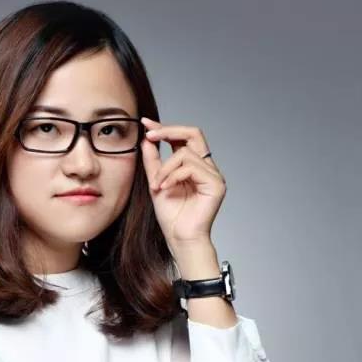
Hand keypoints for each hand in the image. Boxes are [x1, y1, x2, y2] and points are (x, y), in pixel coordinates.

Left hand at [140, 118, 226, 247]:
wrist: (179, 238)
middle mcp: (207, 167)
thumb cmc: (170, 215)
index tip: (145, 123)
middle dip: (168, 130)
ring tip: (156, 185)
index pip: (183, 137)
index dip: (164, 128)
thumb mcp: (156, 181)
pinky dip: (173, 176)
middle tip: (149, 135)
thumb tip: (146, 138)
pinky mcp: (216, 185)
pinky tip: (164, 188)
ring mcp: (214, 175)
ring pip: (185, 152)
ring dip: (165, 167)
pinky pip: (191, 168)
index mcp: (195, 165)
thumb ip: (153, 161)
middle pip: (194, 133)